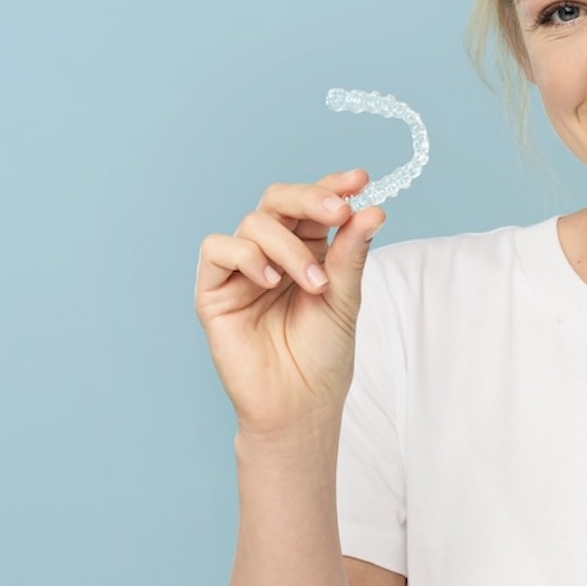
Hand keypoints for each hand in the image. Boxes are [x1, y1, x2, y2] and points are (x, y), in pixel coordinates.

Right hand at [194, 169, 386, 437]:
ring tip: (314, 285)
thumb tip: (372, 209)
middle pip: (278, 200)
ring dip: (288, 247)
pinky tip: (271, 281)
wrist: (300, 405)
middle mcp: (272, 253)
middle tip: (337, 210)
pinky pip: (217, 250)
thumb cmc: (323, 357)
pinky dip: (246, 256)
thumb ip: (351, 254)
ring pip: (254, 223)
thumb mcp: (345, 299)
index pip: (314, 205)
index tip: (360, 180)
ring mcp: (241, 270)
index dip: (333, 186)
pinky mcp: (214, 290)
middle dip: (310, 198)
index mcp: (307, 249)